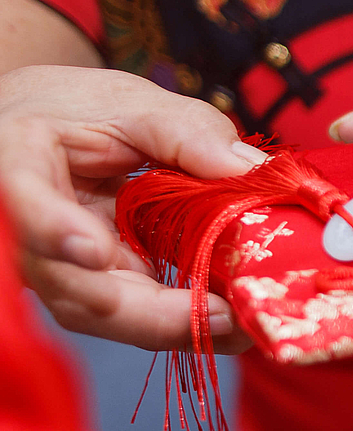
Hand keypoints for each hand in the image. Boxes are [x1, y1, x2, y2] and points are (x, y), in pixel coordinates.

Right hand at [0, 65, 267, 352]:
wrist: (46, 129)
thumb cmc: (76, 110)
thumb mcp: (130, 103)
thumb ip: (186, 131)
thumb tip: (251, 170)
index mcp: (19, 162)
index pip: (24, 202)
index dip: (53, 229)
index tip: (93, 251)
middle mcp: (25, 228)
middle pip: (70, 285)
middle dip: (148, 312)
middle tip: (218, 315)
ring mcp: (58, 264)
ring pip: (100, 314)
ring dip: (172, 327)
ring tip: (237, 326)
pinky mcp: (92, 283)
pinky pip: (130, 314)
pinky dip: (181, 322)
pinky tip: (229, 324)